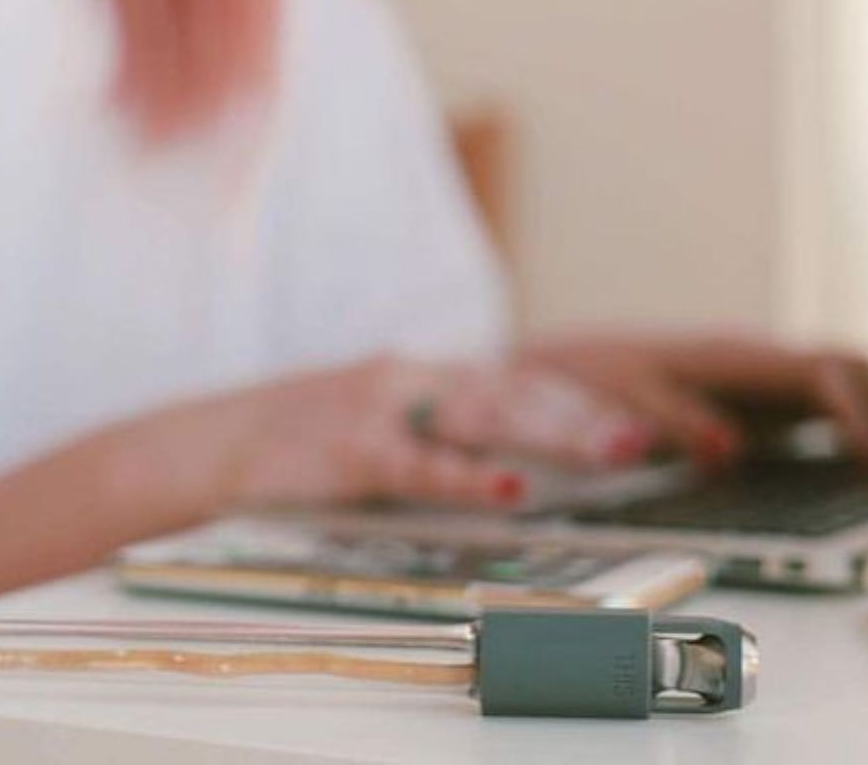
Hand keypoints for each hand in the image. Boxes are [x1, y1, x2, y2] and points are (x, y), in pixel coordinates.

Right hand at [121, 355, 656, 523]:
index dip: (579, 399)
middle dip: (586, 416)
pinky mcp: (350, 450)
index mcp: (424, 374)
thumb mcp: (381, 414)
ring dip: (552, 436)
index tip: (639, 419)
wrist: (215, 439)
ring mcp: (381, 409)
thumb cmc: (305, 434)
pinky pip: (417, 464)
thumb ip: (440, 421)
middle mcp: (413, 379)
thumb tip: (509, 448)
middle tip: (652, 437)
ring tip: (613, 453)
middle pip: (516, 392)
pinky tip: (507, 493)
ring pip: (481, 416)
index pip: (518, 379)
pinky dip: (465, 478)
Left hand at [515, 334, 867, 464]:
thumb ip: (676, 423)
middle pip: (846, 367)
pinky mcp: (753, 395)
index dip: (855, 411)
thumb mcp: (626, 399)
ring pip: (839, 381)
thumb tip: (731, 449)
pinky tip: (860, 463)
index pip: (818, 371)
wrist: (569, 361)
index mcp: (730, 356)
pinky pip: (818, 402)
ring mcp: (758, 374)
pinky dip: (850, 426)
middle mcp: (754, 358)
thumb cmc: (595, 377)